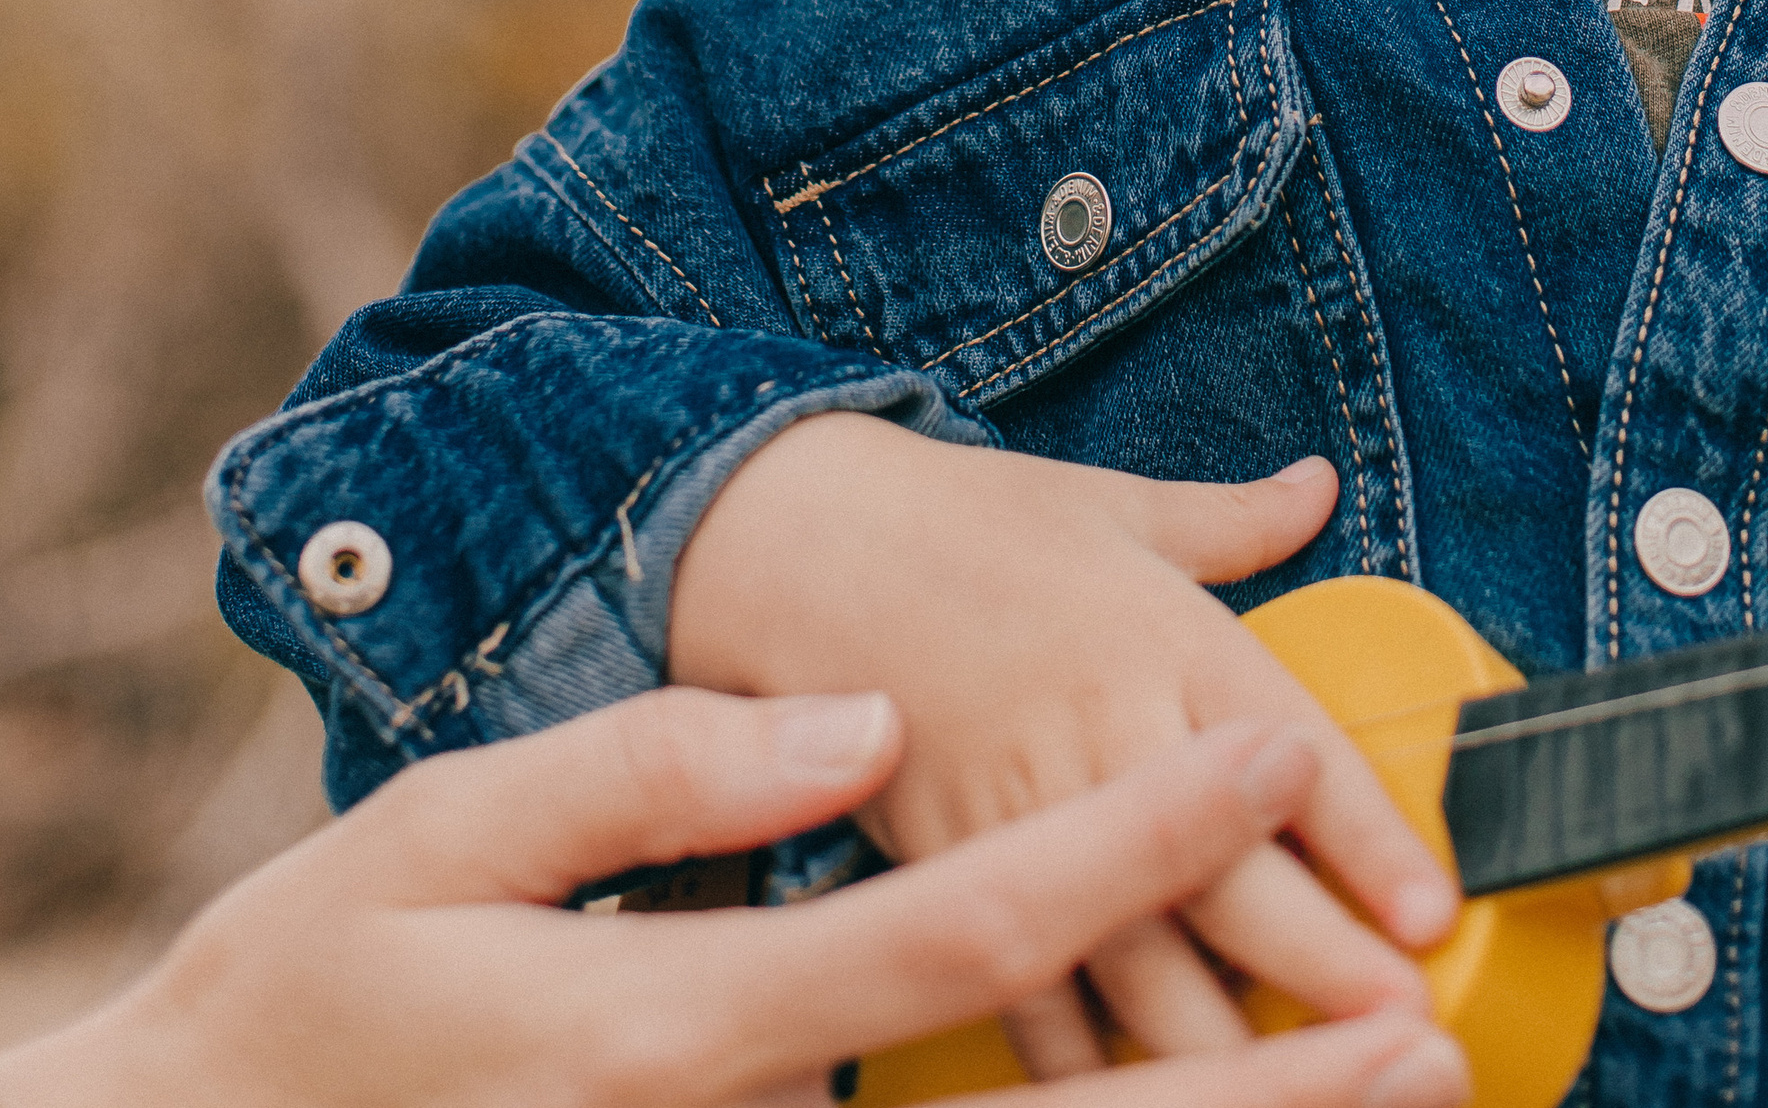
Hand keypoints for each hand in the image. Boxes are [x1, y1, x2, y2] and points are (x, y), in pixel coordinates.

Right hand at [0, 688, 1470, 1107]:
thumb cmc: (313, 1007)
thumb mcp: (439, 846)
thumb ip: (655, 778)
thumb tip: (862, 730)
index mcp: (681, 1030)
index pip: (961, 925)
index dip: (1130, 838)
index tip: (1262, 750)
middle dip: (1254, 1093)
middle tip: (1421, 1038)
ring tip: (1373, 1102)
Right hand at [669, 419, 1455, 1073]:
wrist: (810, 543)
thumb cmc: (977, 522)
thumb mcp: (1119, 505)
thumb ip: (1237, 519)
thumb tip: (1322, 482)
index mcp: (1170, 641)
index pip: (1296, 755)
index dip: (1374, 841)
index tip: (1434, 912)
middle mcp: (1112, 735)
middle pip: (1235, 880)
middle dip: (1326, 969)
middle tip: (1409, 1036)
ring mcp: (1029, 817)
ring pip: (1143, 963)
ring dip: (1231, 1042)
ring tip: (1308, 1092)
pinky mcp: (955, 875)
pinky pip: (1031, 995)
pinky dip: (1091, 1061)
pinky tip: (1148, 1093)